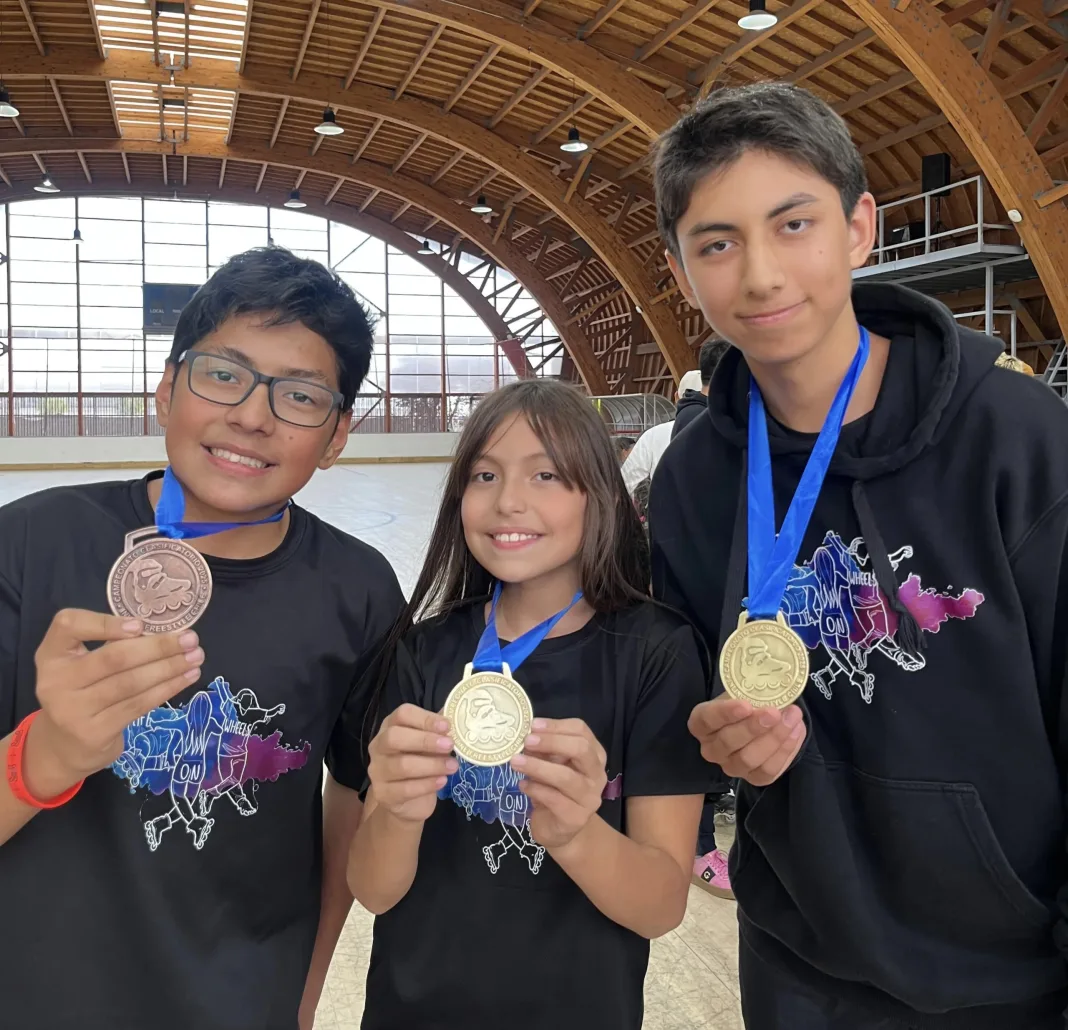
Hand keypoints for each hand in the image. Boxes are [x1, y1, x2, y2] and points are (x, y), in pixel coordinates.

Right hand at [27, 609, 203, 797]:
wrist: (63, 746)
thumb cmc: (82, 692)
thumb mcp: (82, 664)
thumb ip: (111, 644)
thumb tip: (166, 630)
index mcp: (51, 654)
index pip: (68, 626)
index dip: (105, 623)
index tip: (141, 624)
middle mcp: (55, 681)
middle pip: (113, 658)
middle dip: (158, 647)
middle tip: (191, 639)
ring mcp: (72, 710)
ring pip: (131, 683)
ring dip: (170, 668)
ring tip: (197, 657)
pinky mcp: (93, 732)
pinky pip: (138, 705)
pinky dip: (167, 689)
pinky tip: (186, 678)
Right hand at [366, 704, 456, 822]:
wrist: (408, 802)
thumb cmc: (420, 763)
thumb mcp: (428, 744)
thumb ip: (439, 730)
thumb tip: (461, 718)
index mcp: (391, 726)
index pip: (402, 714)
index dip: (425, 718)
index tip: (447, 726)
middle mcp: (379, 746)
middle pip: (395, 737)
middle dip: (425, 740)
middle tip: (450, 745)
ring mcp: (378, 771)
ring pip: (402, 765)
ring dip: (432, 765)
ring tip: (453, 766)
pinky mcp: (383, 794)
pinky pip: (405, 789)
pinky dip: (427, 785)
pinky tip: (442, 781)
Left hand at [512, 718, 607, 849]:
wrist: (560, 830)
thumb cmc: (555, 790)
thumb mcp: (551, 764)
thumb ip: (545, 750)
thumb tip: (525, 734)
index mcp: (594, 754)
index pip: (581, 731)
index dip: (556, 725)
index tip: (533, 725)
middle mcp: (597, 774)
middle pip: (581, 749)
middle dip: (551, 742)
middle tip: (526, 741)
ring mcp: (590, 798)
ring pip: (566, 776)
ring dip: (537, 766)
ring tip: (515, 762)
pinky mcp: (576, 818)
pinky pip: (554, 799)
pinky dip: (535, 789)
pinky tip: (522, 785)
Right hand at [688, 697, 805, 786]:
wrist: (756, 720)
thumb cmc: (744, 702)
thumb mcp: (741, 693)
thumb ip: (750, 693)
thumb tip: (775, 690)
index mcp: (701, 723)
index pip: (707, 719)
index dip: (725, 713)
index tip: (745, 705)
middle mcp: (711, 749)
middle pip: (728, 742)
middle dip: (753, 727)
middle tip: (774, 713)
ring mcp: (731, 766)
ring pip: (749, 759)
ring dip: (774, 739)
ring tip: (792, 719)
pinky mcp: (753, 778)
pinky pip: (768, 771)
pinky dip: (785, 751)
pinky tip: (796, 732)